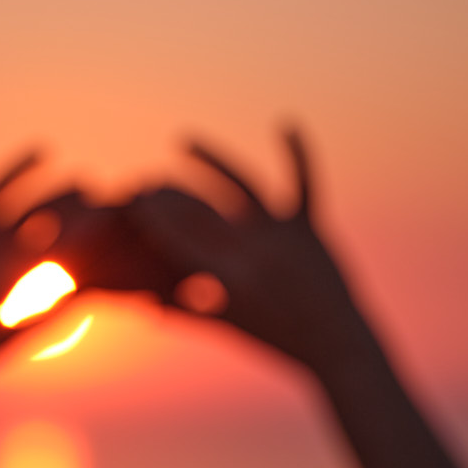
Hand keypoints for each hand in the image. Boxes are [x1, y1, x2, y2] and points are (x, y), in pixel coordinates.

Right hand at [0, 150, 79, 392]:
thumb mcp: (7, 336)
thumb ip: (42, 319)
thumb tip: (81, 303)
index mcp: (19, 273)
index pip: (55, 244)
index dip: (80, 231)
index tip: (109, 218)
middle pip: (31, 212)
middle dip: (57, 196)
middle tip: (87, 181)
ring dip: (14, 173)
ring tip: (43, 149)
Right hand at [128, 129, 365, 371]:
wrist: (337, 345)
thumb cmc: (277, 338)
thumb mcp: (226, 326)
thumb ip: (185, 311)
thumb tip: (146, 305)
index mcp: (227, 281)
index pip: (176, 240)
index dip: (150, 217)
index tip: (131, 200)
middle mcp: (252, 253)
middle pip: (200, 209)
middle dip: (169, 191)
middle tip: (147, 180)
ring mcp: (282, 236)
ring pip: (241, 184)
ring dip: (211, 159)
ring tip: (183, 140)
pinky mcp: (309, 227)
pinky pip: (305, 183)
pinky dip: (299, 153)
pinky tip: (285, 122)